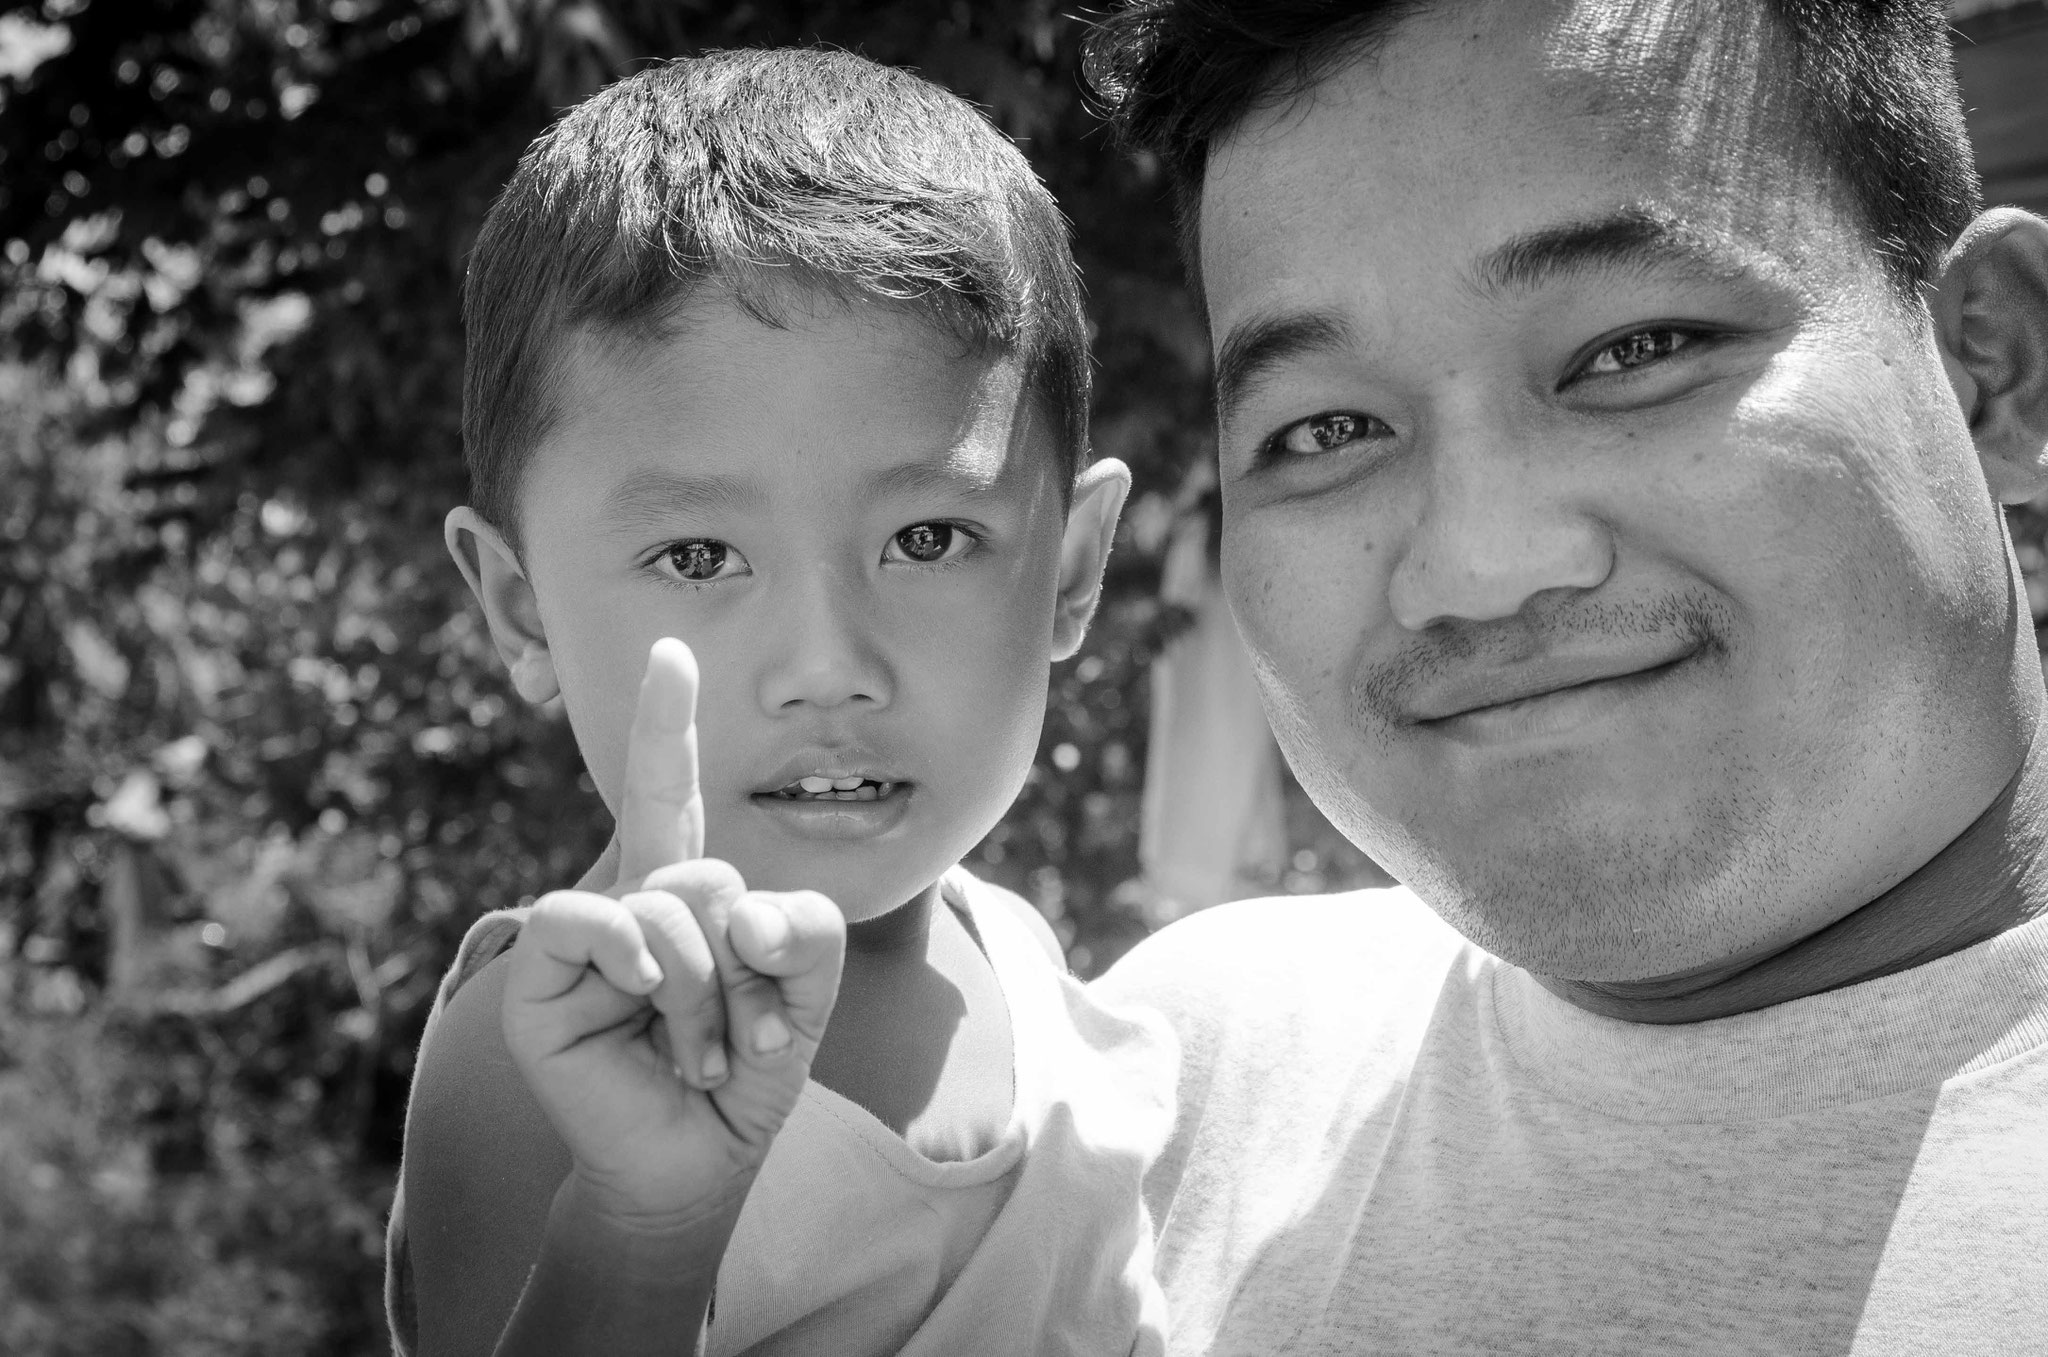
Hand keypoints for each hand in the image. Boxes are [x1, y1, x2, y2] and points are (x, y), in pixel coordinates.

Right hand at [498, 637, 845, 1228]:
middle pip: (709, 867)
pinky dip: (636, 957)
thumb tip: (735, 911)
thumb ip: (806, 928)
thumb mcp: (809, 987)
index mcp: (682, 884)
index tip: (671, 651)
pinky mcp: (537, 978)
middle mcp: (627, 895)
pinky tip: (648, 996)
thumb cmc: (747, 1065)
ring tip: (706, 1054)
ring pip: (666, 901)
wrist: (701, 1158)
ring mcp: (580, 935)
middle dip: (750, 959)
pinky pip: (587, 920)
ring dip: (710, 993)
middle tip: (753, 1033)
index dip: (664, 721)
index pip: (669, 788)